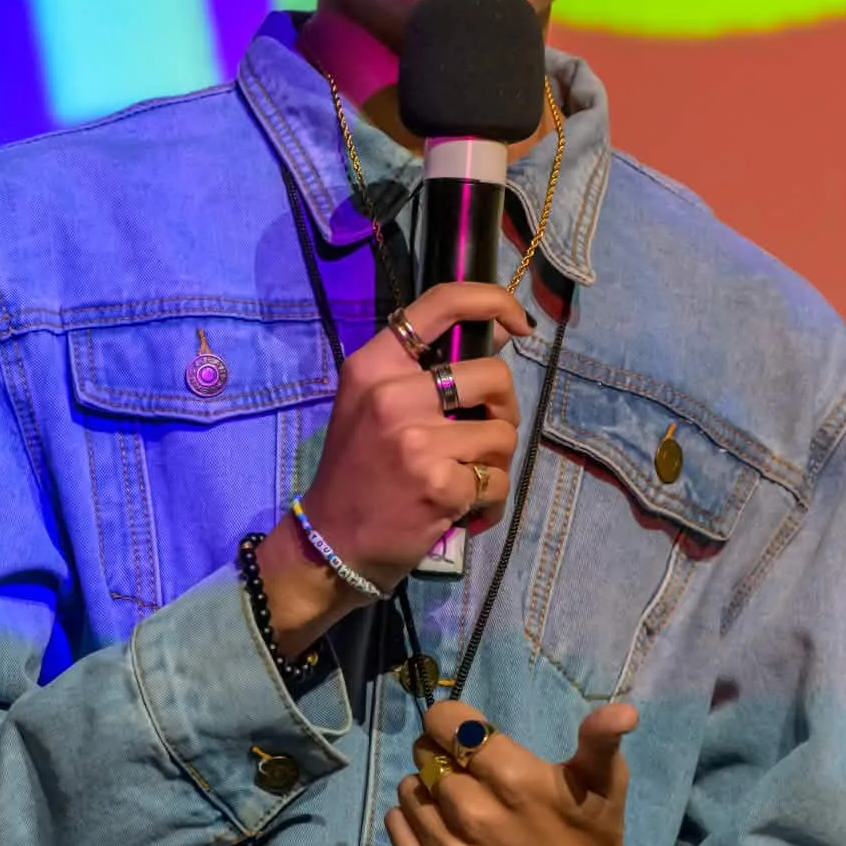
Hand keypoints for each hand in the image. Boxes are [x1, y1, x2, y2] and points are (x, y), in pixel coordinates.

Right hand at [256, 281, 527, 651]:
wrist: (329, 544)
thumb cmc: (358, 470)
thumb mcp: (373, 405)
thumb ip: (427, 368)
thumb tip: (499, 332)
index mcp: (373, 365)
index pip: (442, 303)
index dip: (492, 301)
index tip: (517, 323)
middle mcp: (392, 395)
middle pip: (494, 374)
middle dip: (503, 407)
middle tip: (482, 432)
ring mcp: (416, 441)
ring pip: (504, 432)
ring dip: (496, 459)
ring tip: (465, 475)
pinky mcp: (439, 485)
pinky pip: (499, 480)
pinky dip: (490, 497)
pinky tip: (461, 506)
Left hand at [385, 699, 659, 845]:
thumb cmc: (593, 836)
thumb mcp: (605, 782)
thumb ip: (601, 739)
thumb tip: (624, 710)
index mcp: (515, 781)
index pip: (449, 724)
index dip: (451, 719)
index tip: (465, 730)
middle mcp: (476, 815)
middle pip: (427, 755)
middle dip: (442, 751)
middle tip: (465, 765)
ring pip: (409, 790)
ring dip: (426, 785)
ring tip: (453, 796)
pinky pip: (397, 830)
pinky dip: (408, 817)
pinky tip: (436, 821)